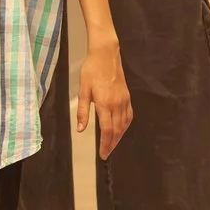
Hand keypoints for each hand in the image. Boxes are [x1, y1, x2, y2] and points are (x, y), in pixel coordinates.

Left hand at [75, 39, 133, 159]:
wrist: (106, 55)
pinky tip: (121, 129)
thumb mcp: (83, 91)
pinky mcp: (127, 96)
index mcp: (105, 103)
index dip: (105, 144)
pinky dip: (126, 126)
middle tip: (106, 153)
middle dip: (112, 144)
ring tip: (113, 145)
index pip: (107, 130)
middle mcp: (117, 104)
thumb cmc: (92, 70)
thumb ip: (83, 111)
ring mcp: (124, 100)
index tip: (103, 154)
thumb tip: (81, 129)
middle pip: (117, 130)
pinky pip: (129, 115)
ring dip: (119, 137)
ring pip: (124, 125)